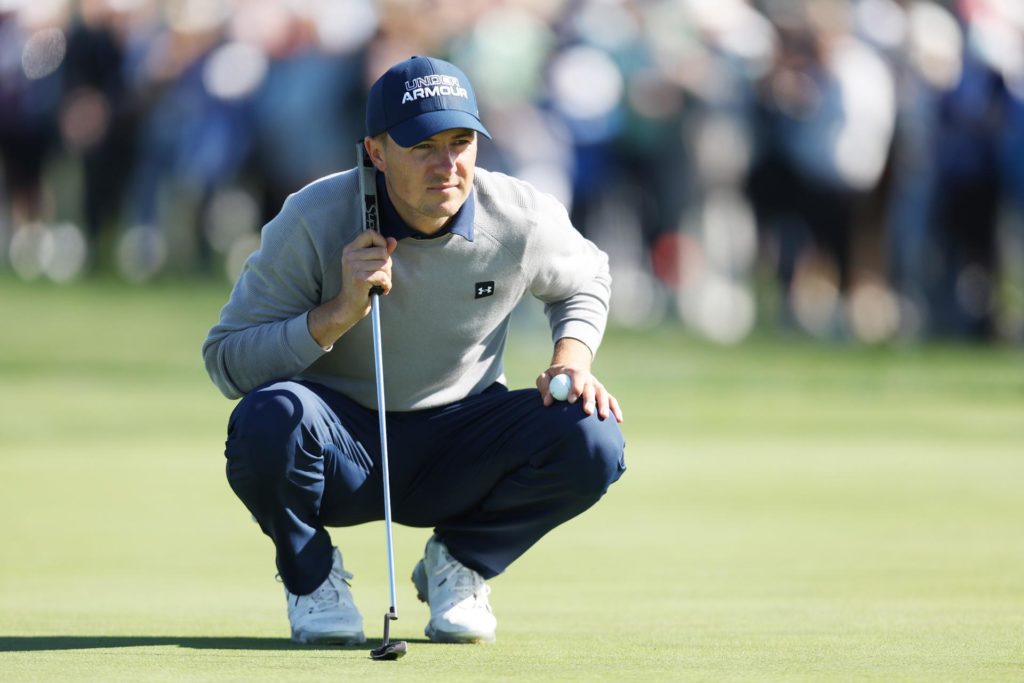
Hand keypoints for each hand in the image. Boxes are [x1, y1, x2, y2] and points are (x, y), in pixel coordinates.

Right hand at [308, 231, 396, 347]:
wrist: (349, 305)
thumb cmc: (361, 285)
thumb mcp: (370, 265)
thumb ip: (381, 251)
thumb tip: (393, 240)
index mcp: (350, 249)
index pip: (370, 233)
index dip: (381, 242)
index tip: (381, 255)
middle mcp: (350, 255)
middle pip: (383, 251)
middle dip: (387, 265)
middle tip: (382, 276)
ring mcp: (353, 266)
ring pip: (385, 264)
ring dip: (388, 276)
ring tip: (380, 283)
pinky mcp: (359, 277)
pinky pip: (383, 276)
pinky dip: (386, 284)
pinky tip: (382, 290)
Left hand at [537, 367, 623, 422]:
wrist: (569, 371)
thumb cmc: (554, 377)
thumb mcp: (545, 377)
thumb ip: (544, 387)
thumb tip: (548, 402)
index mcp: (574, 371)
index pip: (577, 378)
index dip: (575, 388)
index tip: (571, 400)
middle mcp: (588, 378)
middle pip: (591, 388)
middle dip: (590, 399)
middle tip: (587, 411)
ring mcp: (596, 385)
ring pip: (603, 394)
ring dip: (604, 405)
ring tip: (604, 417)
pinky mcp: (602, 394)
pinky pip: (611, 400)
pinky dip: (616, 409)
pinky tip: (619, 420)